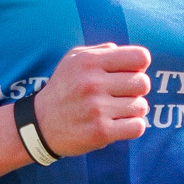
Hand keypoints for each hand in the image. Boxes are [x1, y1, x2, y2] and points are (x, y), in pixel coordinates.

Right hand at [32, 43, 150, 155]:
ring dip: (133, 110)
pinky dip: (133, 127)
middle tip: (122, 95)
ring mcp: (97, 109)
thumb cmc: (63, 89)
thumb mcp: (73, 60)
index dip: (140, 66)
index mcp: (89, 61)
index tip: (129, 74)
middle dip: (137, 90)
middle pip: (143, 83)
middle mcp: (92, 83)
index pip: (140, 57)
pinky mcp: (100, 132)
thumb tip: (133, 56)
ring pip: (141, 106)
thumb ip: (102, 51)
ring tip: (117, 111)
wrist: (40, 125)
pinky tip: (119, 125)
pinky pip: (138, 127)